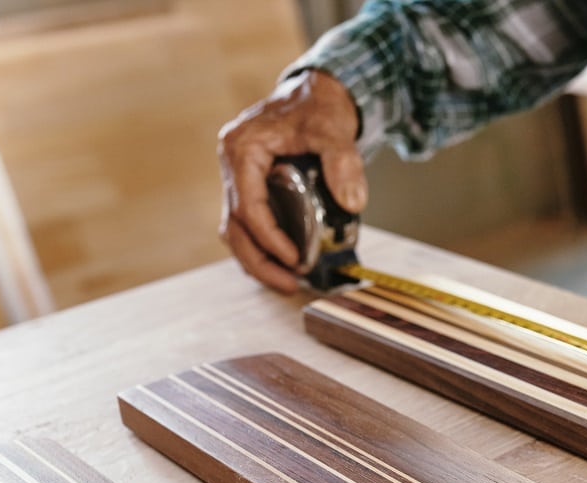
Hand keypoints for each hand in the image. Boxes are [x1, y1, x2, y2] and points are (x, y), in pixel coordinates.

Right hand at [217, 69, 365, 292]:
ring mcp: (238, 176)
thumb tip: (353, 202)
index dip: (269, 238)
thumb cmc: (320, 107)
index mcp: (243, 149)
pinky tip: (285, 263)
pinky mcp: (249, 186)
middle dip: (259, 261)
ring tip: (288, 282)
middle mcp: (233, 164)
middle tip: (289, 284)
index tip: (294, 259)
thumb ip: (344, 163)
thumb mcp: (335, 130)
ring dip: (258, 260)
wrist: (316, 93)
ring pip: (236, 229)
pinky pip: (248, 223)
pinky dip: (263, 246)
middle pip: (234, 226)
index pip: (247, 205)